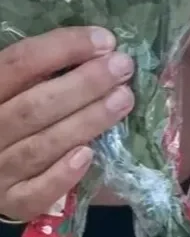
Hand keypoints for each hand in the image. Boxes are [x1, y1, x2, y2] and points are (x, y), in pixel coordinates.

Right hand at [0, 28, 132, 223]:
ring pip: (40, 146)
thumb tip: (103, 47)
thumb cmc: (18, 108)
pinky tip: (88, 154)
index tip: (106, 41)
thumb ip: (49, 67)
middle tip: (123, 67)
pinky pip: (35, 193)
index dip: (65, 47)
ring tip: (123, 99)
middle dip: (85, 84)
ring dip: (86, 121)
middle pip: (34, 106)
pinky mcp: (11, 202)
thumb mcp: (23, 83)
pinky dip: (62, 175)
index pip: (21, 61)